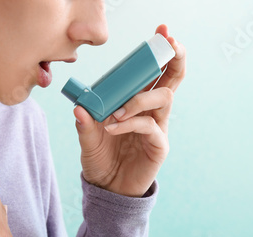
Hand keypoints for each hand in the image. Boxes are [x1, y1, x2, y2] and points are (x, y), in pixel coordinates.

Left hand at [73, 24, 186, 196]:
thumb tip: (79, 107)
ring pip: (163, 98)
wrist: (107, 188)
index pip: (152, 73)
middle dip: (174, 58)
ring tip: (117, 112)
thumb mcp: (88, 139)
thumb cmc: (101, 159)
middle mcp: (151, 112)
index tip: (162, 31)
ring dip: (140, 98)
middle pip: (172, 79)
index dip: (158, 53)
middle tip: (171, 42)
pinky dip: (130, 122)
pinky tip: (113, 127)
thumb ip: (86, 124)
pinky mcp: (159, 145)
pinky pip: (149, 126)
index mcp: (137, 103)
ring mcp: (157, 127)